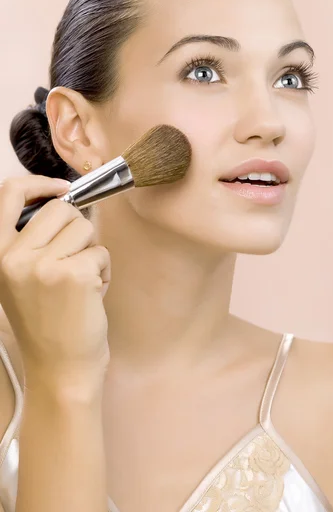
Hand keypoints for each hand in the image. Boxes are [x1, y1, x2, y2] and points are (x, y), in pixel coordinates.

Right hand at [0, 175, 110, 392]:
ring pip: (85, 228)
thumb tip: (62, 200)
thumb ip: (31, 241)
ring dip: (90, 252)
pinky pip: (100, 252)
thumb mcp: (19, 278)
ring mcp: (43, 266)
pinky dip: (104, 270)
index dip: (38, 183)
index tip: (60, 188)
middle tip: (75, 260)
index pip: (8, 194)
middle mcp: (13, 257)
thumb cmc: (46, 323)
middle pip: (62, 209)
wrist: (60, 369)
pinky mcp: (74, 275)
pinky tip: (92, 294)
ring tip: (80, 282)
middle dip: (77, 230)